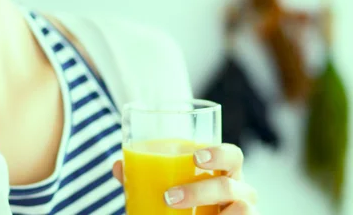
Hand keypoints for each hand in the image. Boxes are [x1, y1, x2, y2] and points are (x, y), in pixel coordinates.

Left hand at [113, 144, 258, 213]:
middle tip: (169, 197)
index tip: (195, 156)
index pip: (233, 156)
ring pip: (241, 209)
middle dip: (201, 190)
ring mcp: (244, 212)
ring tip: (175, 211)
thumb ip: (144, 177)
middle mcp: (240, 191)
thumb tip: (118, 166)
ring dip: (206, 209)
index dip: (219, 153)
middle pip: (232, 183)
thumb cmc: (186, 206)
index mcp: (224, 173)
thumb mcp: (168, 190)